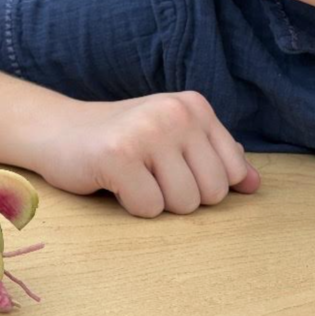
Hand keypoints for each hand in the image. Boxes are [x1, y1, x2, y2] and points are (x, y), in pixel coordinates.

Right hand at [36, 91, 260, 216]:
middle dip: (181, 197)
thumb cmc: (123, 141)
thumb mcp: (174, 139)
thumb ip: (215, 157)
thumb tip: (255, 184)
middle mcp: (175, 113)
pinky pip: (149, 208)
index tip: (172, 169)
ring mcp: (146, 131)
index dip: (204, 185)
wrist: (59, 131)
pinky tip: (115, 182)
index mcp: (195, 107)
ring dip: (157, 202)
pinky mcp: (117, 155)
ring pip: (184, 204)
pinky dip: (131, 206)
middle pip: (213, 193)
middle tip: (149, 175)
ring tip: (134, 177)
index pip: (234, 172)